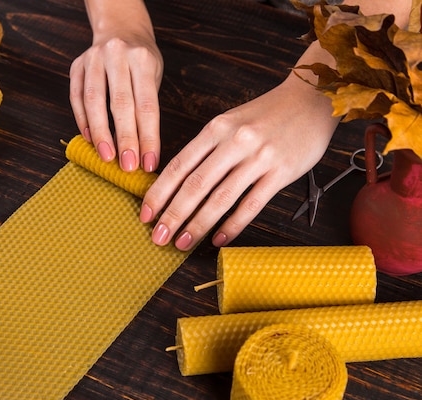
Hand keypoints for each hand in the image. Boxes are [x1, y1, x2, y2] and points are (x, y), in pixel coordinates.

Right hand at [69, 31, 162, 171]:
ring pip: (94, 100)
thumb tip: (142, 152)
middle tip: (127, 165)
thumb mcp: (153, 76)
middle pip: (121, 103)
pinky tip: (89, 139)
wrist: (120, 29)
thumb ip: (145, 109)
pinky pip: (77, 97)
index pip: (147, 105)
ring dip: (100, 133)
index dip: (148, 137)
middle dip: (125, 138)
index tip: (149, 163)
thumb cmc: (140, 61)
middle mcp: (117, 55)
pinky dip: (83, 120)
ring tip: (106, 156)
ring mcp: (93, 58)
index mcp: (142, 59)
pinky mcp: (76, 65)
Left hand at [140, 73, 339, 249]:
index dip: (159, 193)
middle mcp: (234, 142)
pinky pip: (251, 204)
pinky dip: (232, 225)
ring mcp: (258, 158)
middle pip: (195, 185)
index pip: (179, 166)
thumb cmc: (265, 115)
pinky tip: (218, 239)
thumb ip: (206, 149)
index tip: (145, 214)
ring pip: (221, 198)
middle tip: (157, 237)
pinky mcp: (281, 172)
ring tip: (182, 243)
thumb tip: (177, 183)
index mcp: (215, 129)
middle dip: (173, 215)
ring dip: (198, 224)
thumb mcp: (229, 122)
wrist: (312, 99)